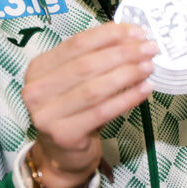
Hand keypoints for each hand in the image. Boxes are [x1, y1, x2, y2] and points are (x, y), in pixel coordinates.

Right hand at [21, 22, 156, 187]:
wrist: (62, 155)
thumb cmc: (73, 111)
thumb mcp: (75, 81)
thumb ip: (94, 58)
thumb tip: (131, 36)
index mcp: (39, 68)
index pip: (76, 43)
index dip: (109, 35)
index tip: (137, 31)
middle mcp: (37, 90)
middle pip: (86, 65)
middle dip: (123, 53)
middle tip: (149, 49)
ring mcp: (47, 114)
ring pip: (95, 88)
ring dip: (127, 74)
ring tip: (149, 67)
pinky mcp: (64, 135)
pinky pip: (102, 112)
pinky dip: (127, 98)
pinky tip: (144, 90)